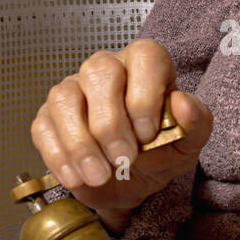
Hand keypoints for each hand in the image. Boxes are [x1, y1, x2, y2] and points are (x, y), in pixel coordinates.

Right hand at [30, 38, 212, 230]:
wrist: (132, 184)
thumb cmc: (161, 152)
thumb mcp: (189, 143)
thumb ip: (196, 122)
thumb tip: (183, 103)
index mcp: (146, 65)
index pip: (144, 56)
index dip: (145, 95)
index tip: (148, 133)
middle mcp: (108, 68)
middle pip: (99, 72)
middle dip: (110, 123)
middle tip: (123, 160)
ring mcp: (74, 89)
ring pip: (65, 98)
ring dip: (81, 143)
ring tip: (99, 176)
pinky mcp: (49, 117)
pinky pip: (44, 127)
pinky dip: (59, 156)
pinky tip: (77, 177)